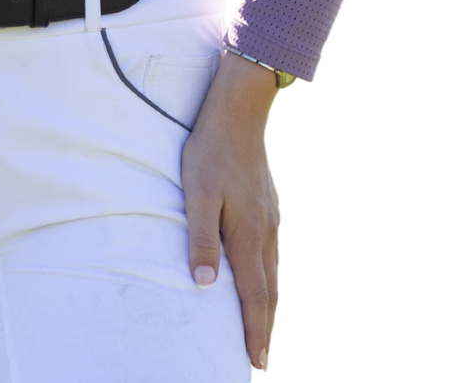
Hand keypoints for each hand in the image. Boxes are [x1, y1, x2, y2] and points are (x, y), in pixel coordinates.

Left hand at [181, 52, 280, 370]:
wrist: (239, 113)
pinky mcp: (270, 206)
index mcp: (247, 235)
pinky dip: (270, 278)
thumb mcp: (197, 194)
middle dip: (266, 327)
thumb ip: (201, 238)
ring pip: (274, 272)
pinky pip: (273, 253)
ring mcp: (271, 218)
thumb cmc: (210, 152)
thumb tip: (204, 285)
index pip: (254, 295)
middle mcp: (265, 232)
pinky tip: (263, 278)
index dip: (255, 330)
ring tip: (264, 327)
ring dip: (269, 304)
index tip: (259, 361)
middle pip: (270, 291)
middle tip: (263, 357)